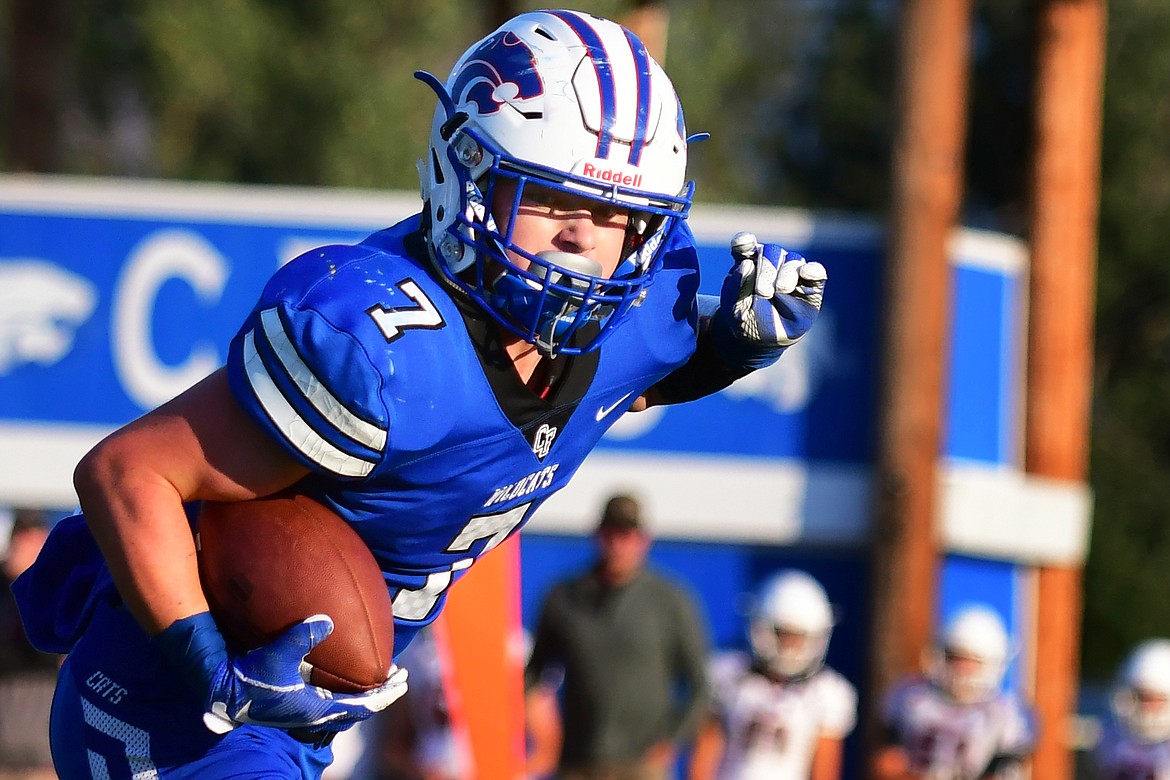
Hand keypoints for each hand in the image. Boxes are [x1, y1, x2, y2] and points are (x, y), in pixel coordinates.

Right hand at [202, 614, 407, 733]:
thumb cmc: (248, 676)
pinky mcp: (295, 703)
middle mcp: (314, 713)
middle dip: (380, 693)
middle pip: (358, 709)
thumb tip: (326, 619)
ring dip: (363, 693)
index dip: (384, 694)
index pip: (362, 706)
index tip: (402, 680)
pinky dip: (345, 689)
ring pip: (344, 706)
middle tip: (397, 676)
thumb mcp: (275, 656)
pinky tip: (343, 672)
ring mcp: (305, 711)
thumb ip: (300, 638)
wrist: (220, 691)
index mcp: (316, 708)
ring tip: (376, 674)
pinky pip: (330, 700)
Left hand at [719, 231, 825, 349]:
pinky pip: (816, 271)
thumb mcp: (735, 309)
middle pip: (771, 251)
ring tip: (780, 290)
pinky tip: (806, 272)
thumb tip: (747, 263)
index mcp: (747, 264)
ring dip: (786, 274)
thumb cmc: (747, 320)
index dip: (744, 242)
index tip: (743, 244)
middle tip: (763, 292)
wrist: (764, 341)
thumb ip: (737, 287)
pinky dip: (813, 270)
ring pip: (793, 259)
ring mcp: (791, 272)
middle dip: (767, 270)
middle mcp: (770, 262)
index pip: (745, 246)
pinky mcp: (811, 285)